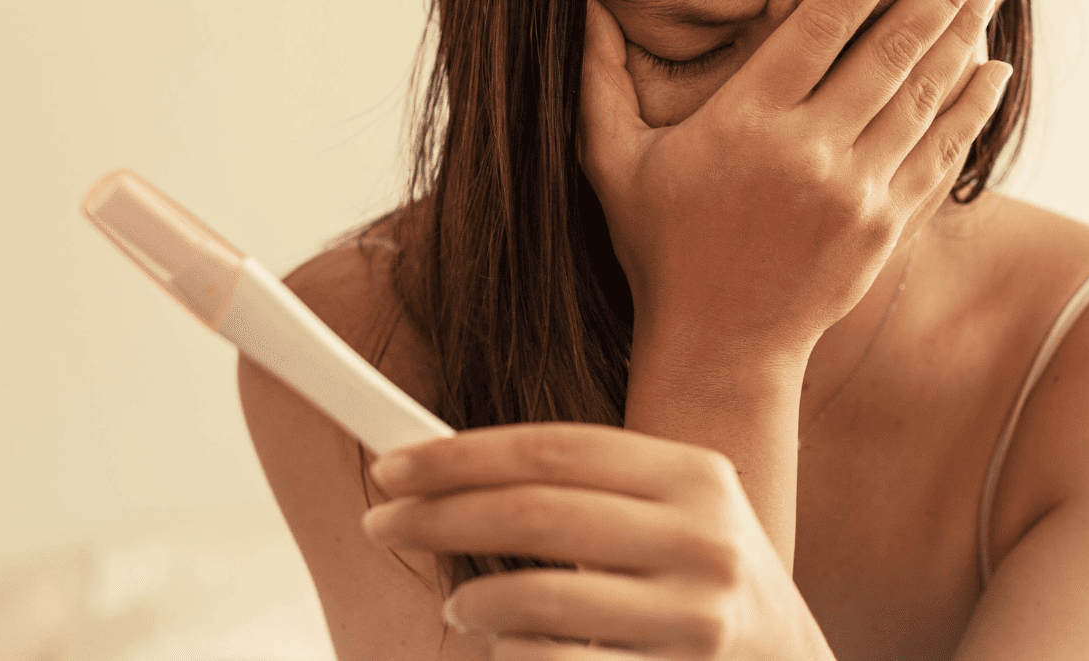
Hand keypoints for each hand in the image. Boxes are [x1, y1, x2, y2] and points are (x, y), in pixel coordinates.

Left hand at [362, 423, 835, 659]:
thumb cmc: (704, 578)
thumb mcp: (676, 510)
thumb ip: (591, 487)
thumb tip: (454, 468)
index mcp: (693, 475)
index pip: (553, 449)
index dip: (461, 455)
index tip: (393, 467)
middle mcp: (702, 537)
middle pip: (538, 512)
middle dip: (440, 516)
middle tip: (384, 522)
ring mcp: (696, 616)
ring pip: (543, 599)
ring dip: (473, 600)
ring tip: (457, 606)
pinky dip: (514, 656)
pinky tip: (506, 648)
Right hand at [578, 0, 1011, 358]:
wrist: (720, 345)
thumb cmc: (661, 249)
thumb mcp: (612, 163)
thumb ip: (599, 81)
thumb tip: (584, 5)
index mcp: (747, 122)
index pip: (821, 25)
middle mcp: (810, 150)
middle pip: (890, 51)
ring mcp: (856, 191)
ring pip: (924, 96)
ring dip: (962, 38)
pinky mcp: (886, 227)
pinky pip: (939, 154)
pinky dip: (970, 110)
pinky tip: (992, 74)